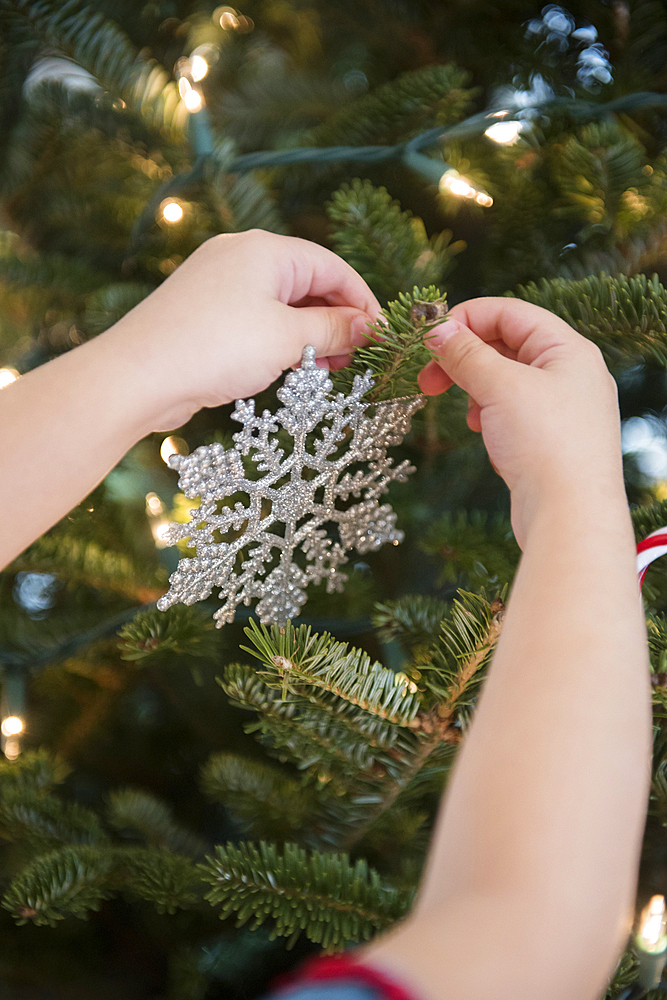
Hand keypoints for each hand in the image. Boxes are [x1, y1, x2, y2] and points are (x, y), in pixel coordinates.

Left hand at [107, 229, 380, 431]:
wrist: (137, 376)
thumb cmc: (215, 348)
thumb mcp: (287, 339)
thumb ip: (334, 330)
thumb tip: (370, 328)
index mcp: (265, 249)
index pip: (332, 267)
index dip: (363, 301)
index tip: (382, 336)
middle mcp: (241, 255)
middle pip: (307, 283)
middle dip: (337, 321)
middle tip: (357, 359)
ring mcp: (218, 283)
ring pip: (282, 304)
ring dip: (310, 335)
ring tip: (328, 370)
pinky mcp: (203, 311)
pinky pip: (256, 319)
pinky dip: (280, 340)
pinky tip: (291, 368)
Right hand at [418, 297, 624, 547]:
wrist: (569, 515)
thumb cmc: (544, 443)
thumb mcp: (500, 386)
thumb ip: (465, 353)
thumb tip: (436, 328)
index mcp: (569, 350)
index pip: (510, 313)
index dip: (466, 318)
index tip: (429, 339)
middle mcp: (571, 374)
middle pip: (506, 345)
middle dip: (464, 358)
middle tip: (427, 379)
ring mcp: (562, 408)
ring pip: (506, 380)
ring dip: (475, 388)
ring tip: (466, 412)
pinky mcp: (549, 440)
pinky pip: (511, 411)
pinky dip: (489, 413)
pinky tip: (481, 430)